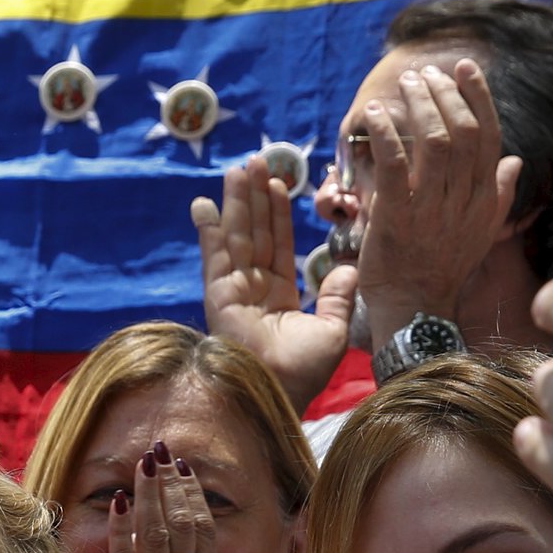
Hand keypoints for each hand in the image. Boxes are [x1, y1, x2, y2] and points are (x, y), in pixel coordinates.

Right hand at [195, 162, 355, 405]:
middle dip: (255, 197)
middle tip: (255, 161)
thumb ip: (337, 295)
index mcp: (279, 297)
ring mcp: (234, 291)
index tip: (279, 182)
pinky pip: (214, 256)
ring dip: (236, 202)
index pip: (279, 244)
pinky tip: (204, 204)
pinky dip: (209, 229)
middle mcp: (254, 290)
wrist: (279, 390)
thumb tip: (348, 267)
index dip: (278, 212)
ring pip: (237, 236)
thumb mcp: (332, 329)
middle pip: (255, 232)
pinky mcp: (218, 295)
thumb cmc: (304, 371)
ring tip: (238, 169)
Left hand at [348, 58, 520, 342]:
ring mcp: (431, 209)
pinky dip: (386, 134)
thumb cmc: (442, 268)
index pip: (489, 136)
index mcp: (485, 199)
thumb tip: (514, 159)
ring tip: (407, 85)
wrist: (415, 309)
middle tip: (426, 75)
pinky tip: (375, 114)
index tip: (464, 69)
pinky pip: (395, 165)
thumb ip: (499, 194)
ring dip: (419, 105)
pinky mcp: (396, 217)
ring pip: (434, 141)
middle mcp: (464, 200)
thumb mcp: (481, 231)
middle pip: (463, 132)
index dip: (478, 97)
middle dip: (445, 94)